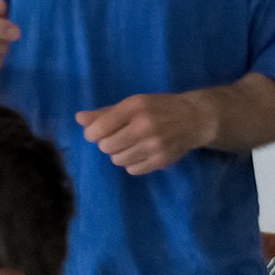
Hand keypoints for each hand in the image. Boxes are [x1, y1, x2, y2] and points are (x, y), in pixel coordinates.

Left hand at [76, 93, 215, 174]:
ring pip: (117, 160)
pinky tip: (141, 152)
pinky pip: (132, 169)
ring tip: (130, 145)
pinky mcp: (161, 160)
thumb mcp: (133, 104)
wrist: (195, 118)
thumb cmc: (158, 108)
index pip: (99, 128)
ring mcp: (154, 145)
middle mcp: (144, 126)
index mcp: (134, 108)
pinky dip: (132, 163)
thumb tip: (78, 118)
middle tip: (118, 138)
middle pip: (106, 147)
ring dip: (119, 154)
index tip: (96, 133)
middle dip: (107, 144)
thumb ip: (105, 113)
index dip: (92, 134)